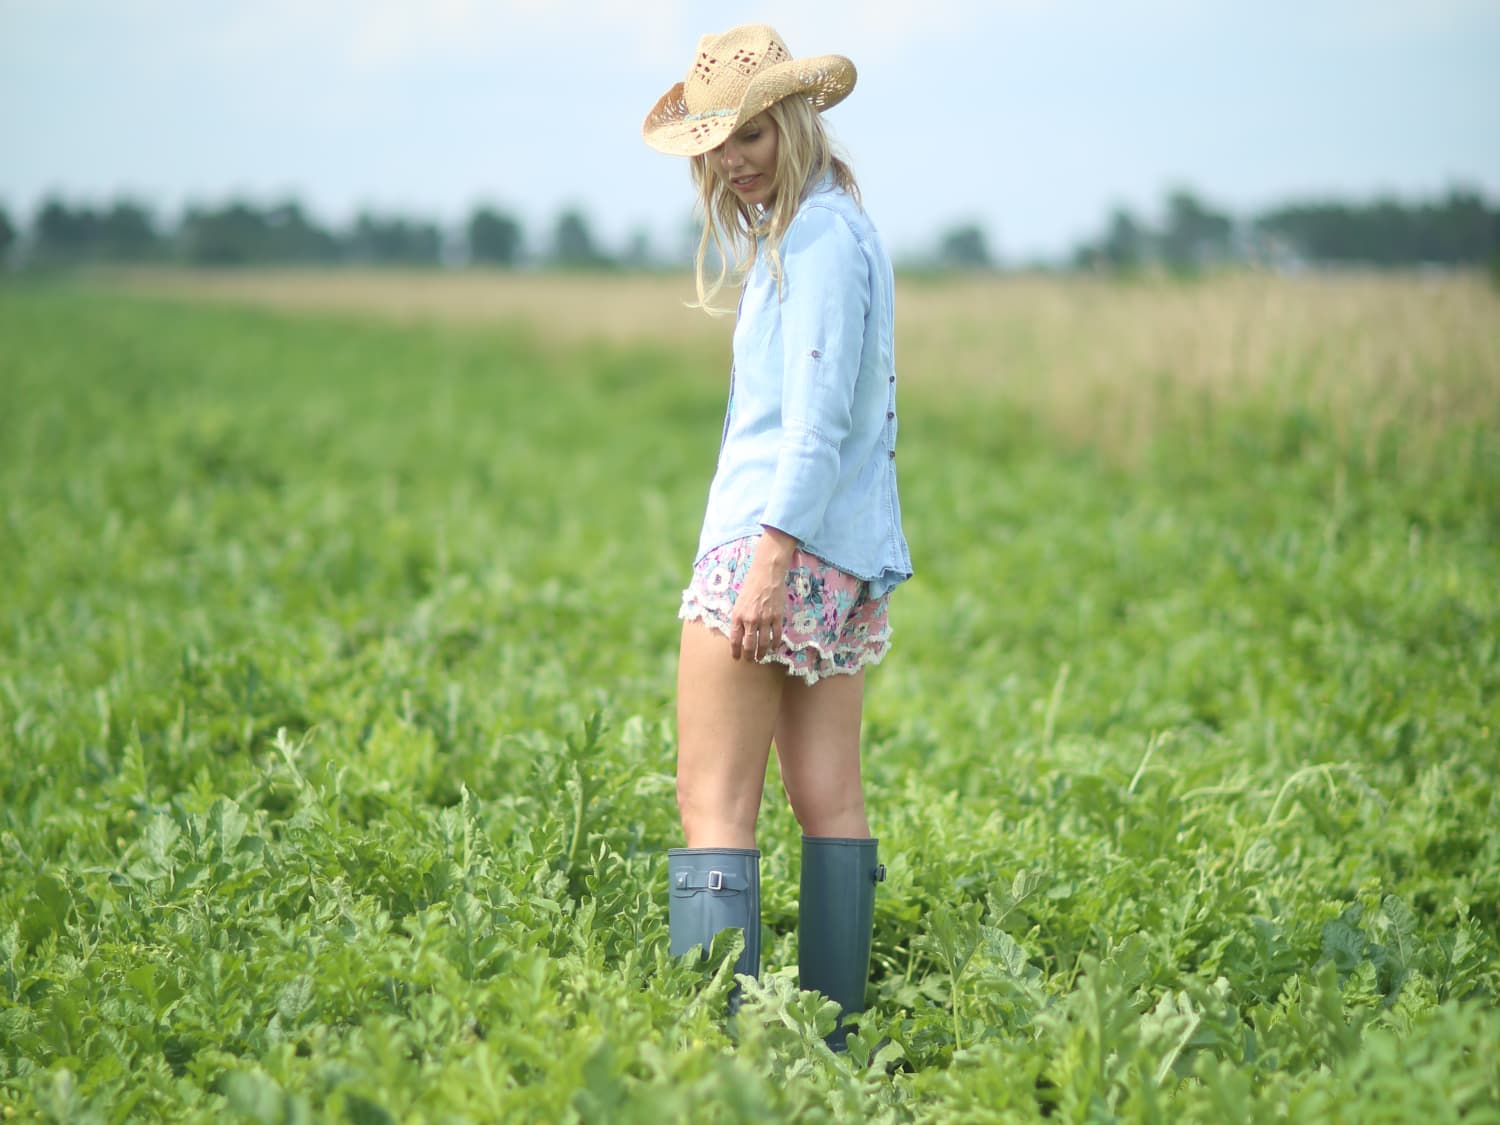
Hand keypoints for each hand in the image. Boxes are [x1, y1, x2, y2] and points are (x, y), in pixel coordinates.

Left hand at [728, 528, 795, 661]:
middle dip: (749, 656)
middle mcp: (750, 620)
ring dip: (762, 653)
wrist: (766, 574)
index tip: (736, 658)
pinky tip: (774, 648)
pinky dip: (775, 644)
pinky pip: (776, 635)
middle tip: (750, 660)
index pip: (735, 640)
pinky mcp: (777, 617)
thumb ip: (738, 619)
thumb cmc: (750, 586)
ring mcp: (765, 619)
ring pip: (764, 643)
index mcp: (738, 616)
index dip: (735, 651)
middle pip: (749, 645)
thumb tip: (739, 634)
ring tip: (761, 658)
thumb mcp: (738, 603)